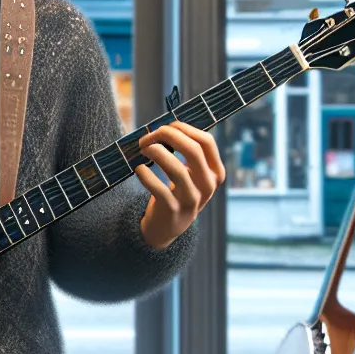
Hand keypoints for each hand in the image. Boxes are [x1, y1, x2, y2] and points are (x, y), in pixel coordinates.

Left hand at [134, 121, 225, 249]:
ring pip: (176, 168)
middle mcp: (208, 186)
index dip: (184, 128)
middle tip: (149, 135)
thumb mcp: (193, 174)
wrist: (168, 227)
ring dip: (156, 152)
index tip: (166, 126)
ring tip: (143, 148)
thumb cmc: (179, 191)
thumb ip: (187, 152)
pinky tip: (139, 169)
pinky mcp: (172, 210)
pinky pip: (158, 188)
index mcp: (215, 172)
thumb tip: (166, 126)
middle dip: (168, 135)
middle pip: (193, 150)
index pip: (206, 141)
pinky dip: (145, 174)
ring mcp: (191, 199)